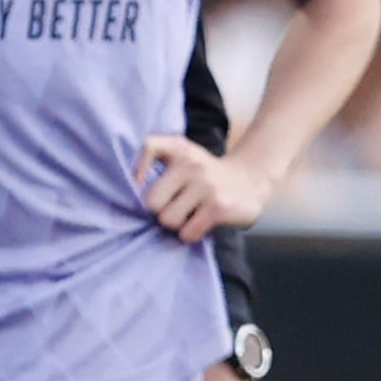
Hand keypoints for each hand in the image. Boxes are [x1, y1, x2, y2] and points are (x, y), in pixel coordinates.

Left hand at [134, 137, 275, 244]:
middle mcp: (192, 164)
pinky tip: (200, 223)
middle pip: (151, 201)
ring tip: (189, 214)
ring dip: (176, 224)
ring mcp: (206, 185)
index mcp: (179, 148)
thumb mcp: (182, 154)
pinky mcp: (219, 206)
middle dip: (159, 210)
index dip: (137, 170)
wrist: (251, 179)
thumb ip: (154, 159)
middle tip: (173, 206)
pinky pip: (188, 232)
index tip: (139, 185)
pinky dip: (190, 234)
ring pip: (168, 220)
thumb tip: (128, 189)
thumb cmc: (204, 172)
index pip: (149, 146)